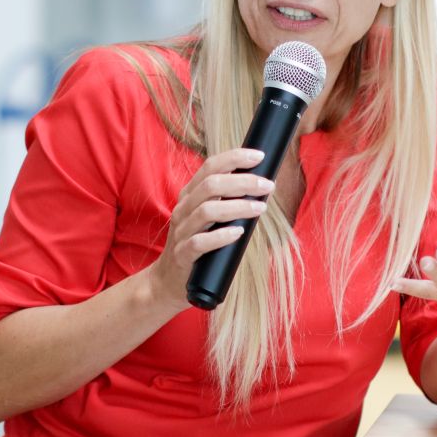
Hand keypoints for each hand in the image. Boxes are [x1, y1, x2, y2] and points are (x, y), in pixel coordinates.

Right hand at [145, 147, 274, 309]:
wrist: (168, 281)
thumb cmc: (199, 246)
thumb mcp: (209, 219)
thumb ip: (228, 202)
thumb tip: (261, 190)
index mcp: (190, 195)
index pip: (210, 167)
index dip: (234, 158)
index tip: (258, 156)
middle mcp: (183, 209)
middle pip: (211, 185)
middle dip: (243, 181)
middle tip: (267, 185)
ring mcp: (181, 232)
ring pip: (207, 211)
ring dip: (237, 207)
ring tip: (260, 208)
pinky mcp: (183, 255)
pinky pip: (200, 242)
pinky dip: (221, 236)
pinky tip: (239, 233)